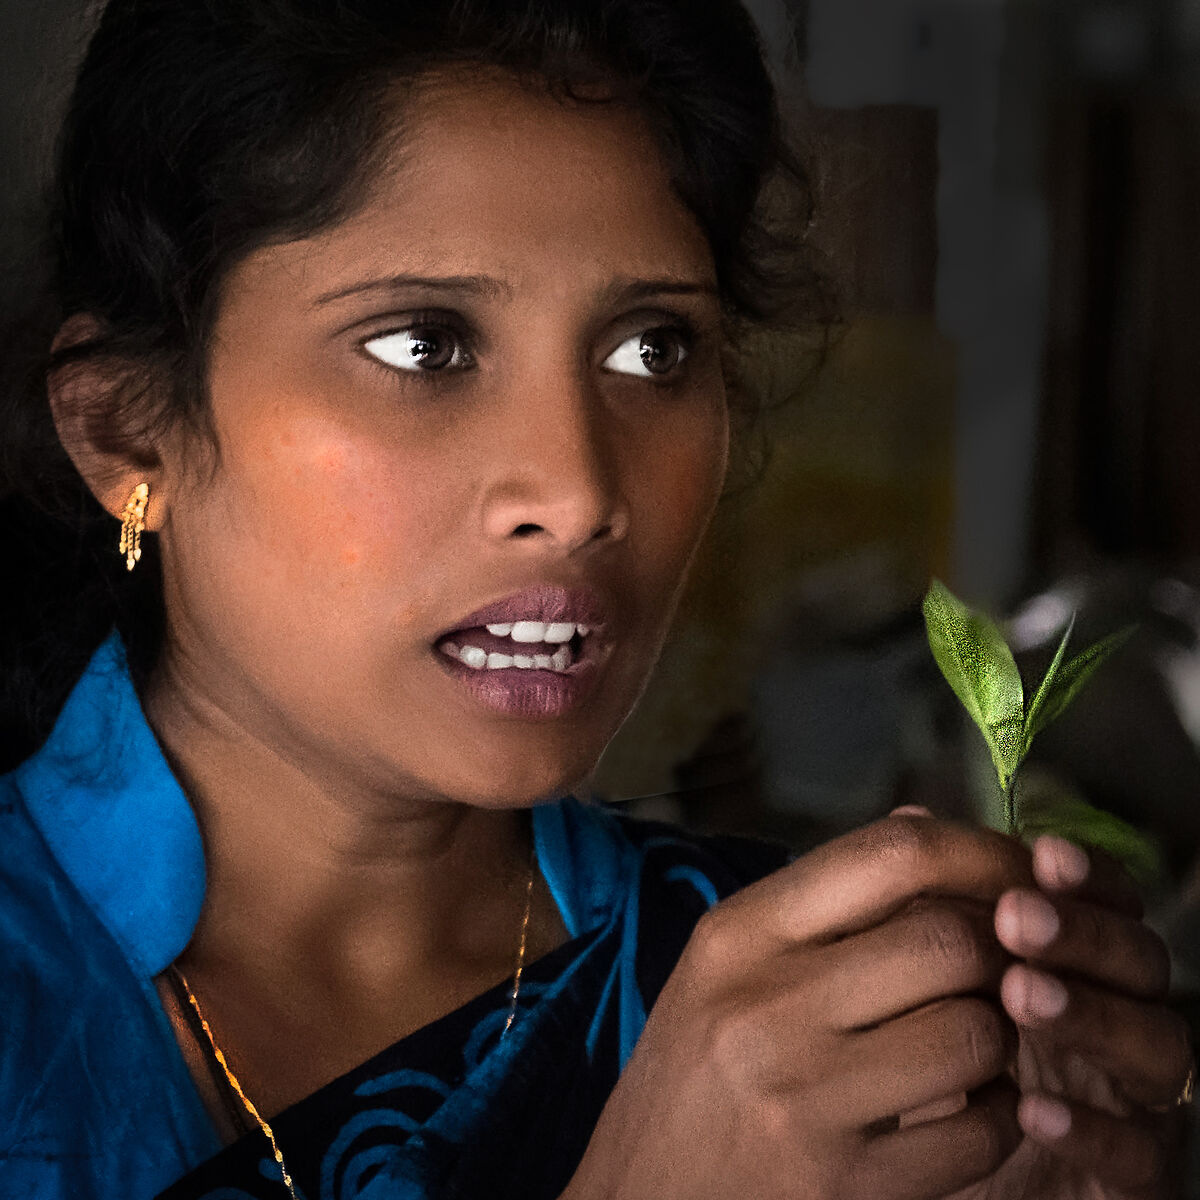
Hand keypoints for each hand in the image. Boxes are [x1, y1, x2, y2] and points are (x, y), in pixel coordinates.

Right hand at [564, 816, 1033, 1199]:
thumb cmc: (691, 1072)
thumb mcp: (725, 966)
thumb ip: (824, 899)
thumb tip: (925, 822)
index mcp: (739, 933)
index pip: (890, 856)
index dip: (981, 853)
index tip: (1022, 870)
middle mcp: (765, 1004)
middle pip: (951, 941)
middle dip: (1002, 952)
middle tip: (1002, 968)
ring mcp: (803, 1100)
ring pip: (977, 1035)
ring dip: (1002, 1037)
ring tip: (974, 1041)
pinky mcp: (844, 1187)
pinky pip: (979, 1134)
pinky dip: (998, 1117)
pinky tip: (967, 1110)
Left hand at [945, 836, 1193, 1199]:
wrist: (919, 1171)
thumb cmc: (929, 1063)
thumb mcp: (921, 979)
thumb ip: (928, 904)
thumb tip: (911, 821)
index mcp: (1074, 961)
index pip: (1105, 903)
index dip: (1085, 876)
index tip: (1043, 851)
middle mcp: (1115, 1017)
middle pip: (1140, 961)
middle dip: (1083, 932)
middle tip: (1017, 917)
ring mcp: (1132, 1097)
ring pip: (1159, 1045)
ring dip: (1093, 1014)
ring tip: (1020, 996)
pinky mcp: (1131, 1178)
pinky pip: (1140, 1154)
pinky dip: (1094, 1129)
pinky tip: (1034, 1109)